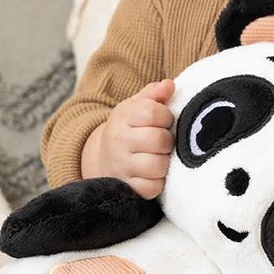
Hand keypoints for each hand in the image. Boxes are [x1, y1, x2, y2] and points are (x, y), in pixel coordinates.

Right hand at [81, 79, 175, 198]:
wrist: (104, 159)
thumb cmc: (129, 129)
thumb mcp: (137, 107)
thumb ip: (154, 94)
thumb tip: (169, 85)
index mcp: (123, 117)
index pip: (154, 112)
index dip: (166, 117)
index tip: (164, 121)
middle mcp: (118, 141)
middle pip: (159, 140)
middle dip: (167, 140)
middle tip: (162, 141)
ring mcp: (121, 166)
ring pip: (157, 165)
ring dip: (164, 162)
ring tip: (158, 157)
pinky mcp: (126, 188)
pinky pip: (152, 187)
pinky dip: (157, 182)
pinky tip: (152, 174)